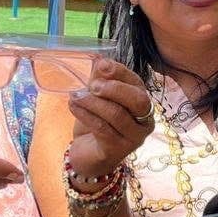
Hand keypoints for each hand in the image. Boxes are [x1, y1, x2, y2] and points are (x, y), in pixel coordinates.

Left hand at [66, 59, 153, 178]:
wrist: (88, 155)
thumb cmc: (97, 123)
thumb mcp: (98, 99)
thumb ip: (100, 81)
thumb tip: (99, 61)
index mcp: (142, 102)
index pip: (137, 83)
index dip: (120, 72)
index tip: (101, 65)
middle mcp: (145, 120)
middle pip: (138, 101)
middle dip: (114, 89)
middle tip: (92, 85)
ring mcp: (134, 137)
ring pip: (117, 115)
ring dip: (93, 102)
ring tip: (75, 96)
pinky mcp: (118, 150)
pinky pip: (102, 129)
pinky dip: (86, 115)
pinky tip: (73, 106)